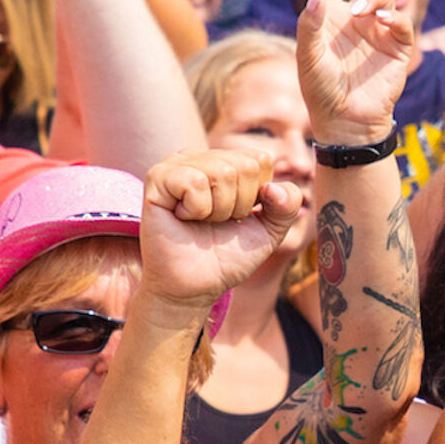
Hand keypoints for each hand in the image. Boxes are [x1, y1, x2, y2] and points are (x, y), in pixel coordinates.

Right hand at [140, 149, 302, 309]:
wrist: (195, 286)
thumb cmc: (227, 256)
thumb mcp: (270, 231)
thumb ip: (287, 205)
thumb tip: (272, 187)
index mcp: (226, 161)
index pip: (261, 160)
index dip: (257, 196)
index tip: (238, 216)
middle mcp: (201, 157)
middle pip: (245, 166)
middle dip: (238, 205)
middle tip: (216, 222)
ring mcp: (177, 164)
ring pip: (222, 172)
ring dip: (218, 210)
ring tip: (200, 221)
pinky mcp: (157, 178)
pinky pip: (195, 181)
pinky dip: (197, 209)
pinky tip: (182, 218)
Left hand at [296, 0, 414, 145]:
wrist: (346, 122)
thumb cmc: (320, 92)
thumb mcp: (307, 58)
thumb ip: (309, 25)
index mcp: (331, 17)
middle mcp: (356, 18)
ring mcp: (378, 30)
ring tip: (362, 9)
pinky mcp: (397, 46)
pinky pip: (400, 20)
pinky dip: (392, 16)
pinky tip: (380, 20)